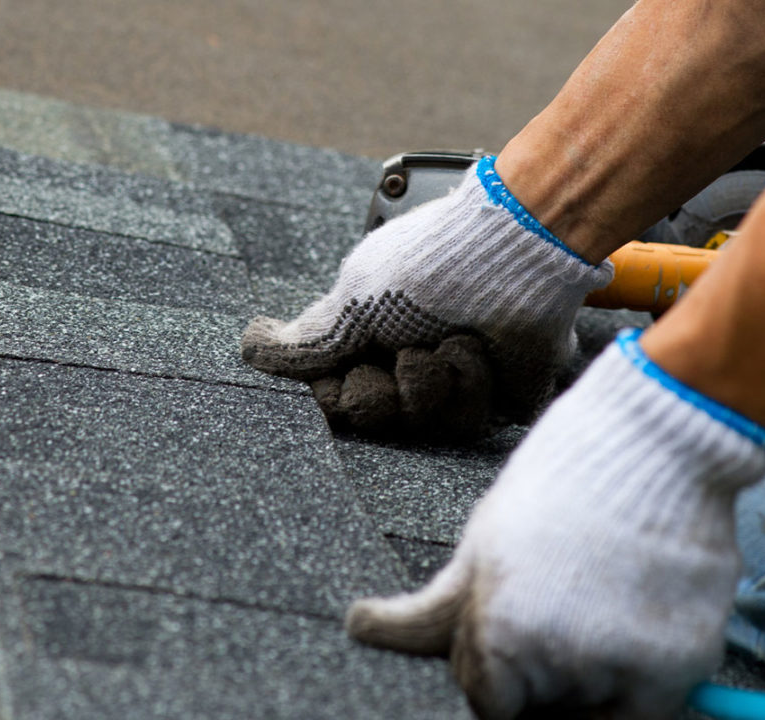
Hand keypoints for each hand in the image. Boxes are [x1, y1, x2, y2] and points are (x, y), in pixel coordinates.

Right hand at [241, 159, 612, 441]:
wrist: (513, 251)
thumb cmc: (433, 264)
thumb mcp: (355, 299)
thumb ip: (307, 339)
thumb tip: (251, 348)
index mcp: (371, 338)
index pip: (336, 399)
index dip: (340, 394)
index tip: (351, 368)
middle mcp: (409, 362)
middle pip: (376, 419)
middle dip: (387, 391)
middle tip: (404, 354)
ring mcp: (455, 381)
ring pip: (423, 426)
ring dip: (433, 380)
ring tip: (450, 339)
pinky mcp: (500, 396)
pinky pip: (471, 422)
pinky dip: (471, 381)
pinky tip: (478, 348)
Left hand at [346, 329, 764, 717]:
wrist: (660, 440)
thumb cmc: (565, 481)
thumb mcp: (483, 543)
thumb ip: (429, 610)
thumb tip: (359, 628)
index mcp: (500, 636)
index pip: (487, 702)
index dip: (499, 667)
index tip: (521, 627)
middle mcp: (560, 664)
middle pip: (541, 708)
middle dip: (547, 674)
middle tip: (567, 604)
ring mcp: (626, 667)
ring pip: (594, 708)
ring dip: (595, 673)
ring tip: (604, 597)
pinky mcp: (683, 664)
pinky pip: (650, 705)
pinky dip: (644, 674)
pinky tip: (637, 611)